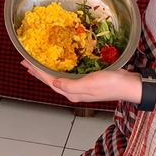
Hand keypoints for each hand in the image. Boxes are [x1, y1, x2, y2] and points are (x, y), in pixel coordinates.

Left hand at [21, 60, 141, 104]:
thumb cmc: (112, 84)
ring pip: (57, 78)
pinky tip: (58, 65)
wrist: (129, 85)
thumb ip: (70, 85)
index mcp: (72, 93)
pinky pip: (66, 75)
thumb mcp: (89, 84)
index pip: (49, 82)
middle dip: (37, 71)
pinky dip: (58, 69)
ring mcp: (80, 87)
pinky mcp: (86, 81)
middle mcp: (74, 92)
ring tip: (36, 63)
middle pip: (50, 81)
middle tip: (25, 62)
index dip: (37, 72)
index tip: (26, 62)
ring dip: (46, 70)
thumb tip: (53, 83)